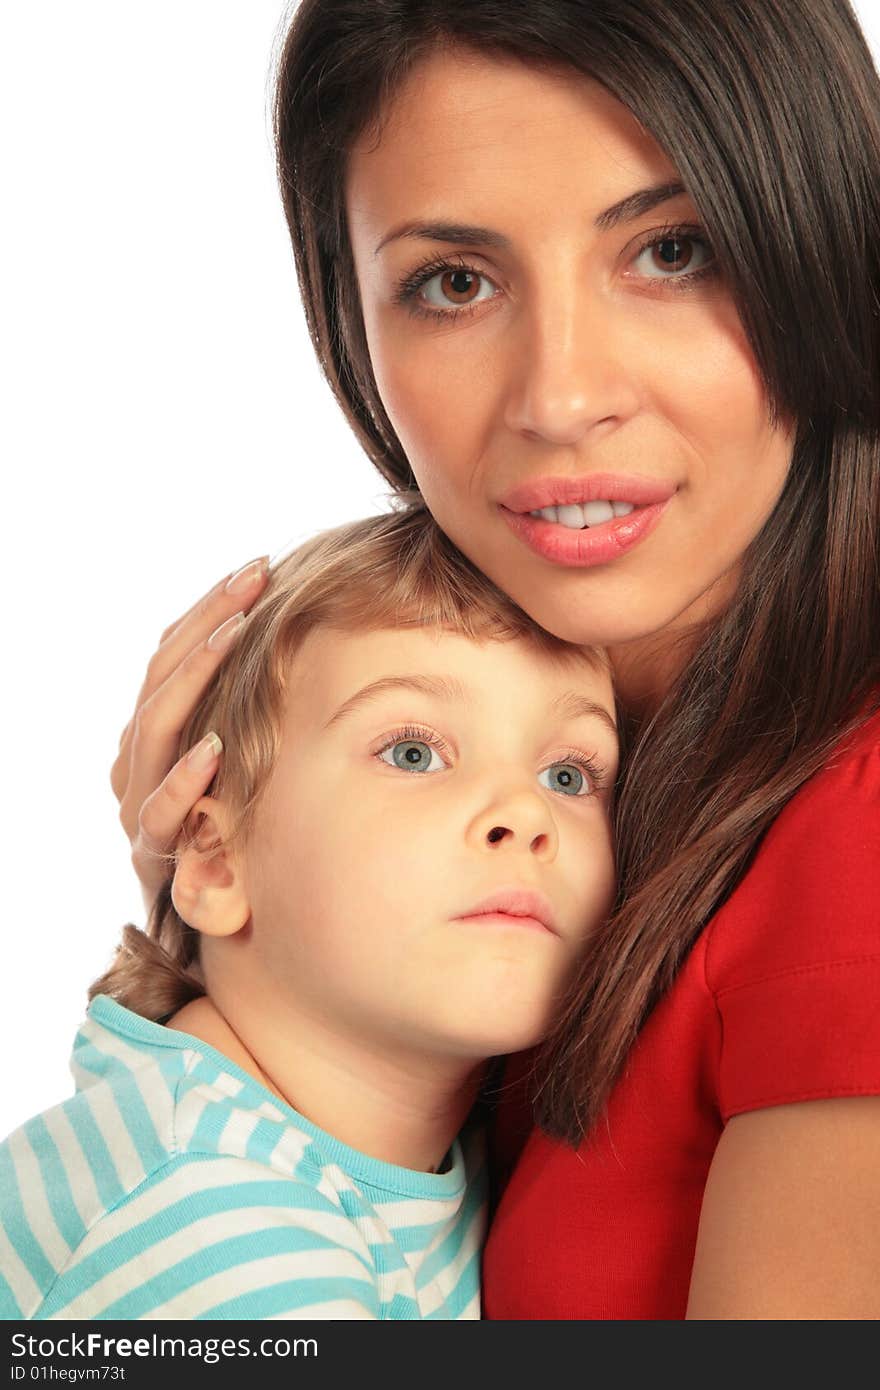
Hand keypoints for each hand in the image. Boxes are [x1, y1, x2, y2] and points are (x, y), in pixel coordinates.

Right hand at [111, 557, 269, 912]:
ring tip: (234, 633)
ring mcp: (140, 805)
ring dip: (194, 678)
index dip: (209, 608)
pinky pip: (161, 813)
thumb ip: (252, 710)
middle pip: (160, 679)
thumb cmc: (245, 830)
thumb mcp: (246, 762)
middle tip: (253, 579)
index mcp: (154, 732)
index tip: (258, 568)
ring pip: (153, 731)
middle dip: (206, 623)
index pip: (171, 654)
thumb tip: (305, 643)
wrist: (228, 925)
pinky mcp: (152, 856)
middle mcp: (137, 761)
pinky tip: (215, 748)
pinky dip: (185, 781)